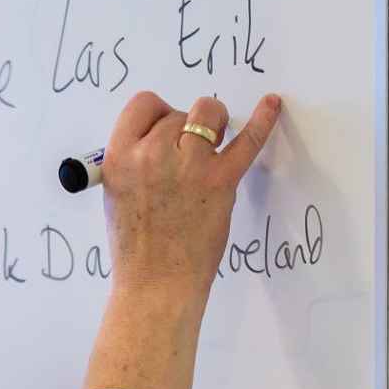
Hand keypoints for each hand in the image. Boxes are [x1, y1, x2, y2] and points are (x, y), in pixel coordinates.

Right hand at [101, 90, 283, 300]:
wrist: (155, 284)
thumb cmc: (135, 246)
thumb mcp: (116, 192)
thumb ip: (134, 160)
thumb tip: (161, 140)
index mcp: (120, 157)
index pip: (143, 106)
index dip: (157, 114)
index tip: (165, 130)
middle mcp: (151, 155)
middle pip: (177, 113)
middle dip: (184, 129)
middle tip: (186, 158)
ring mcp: (188, 166)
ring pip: (208, 114)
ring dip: (212, 123)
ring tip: (213, 144)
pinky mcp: (220, 181)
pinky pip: (247, 140)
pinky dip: (263, 120)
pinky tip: (272, 104)